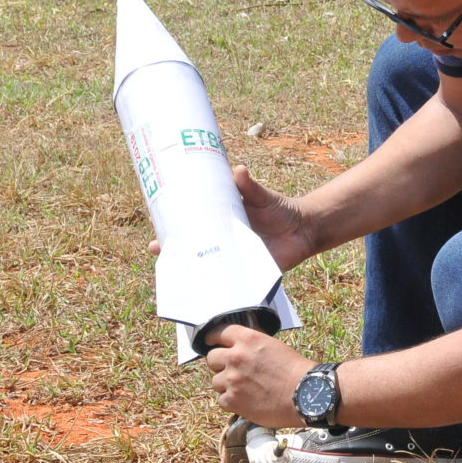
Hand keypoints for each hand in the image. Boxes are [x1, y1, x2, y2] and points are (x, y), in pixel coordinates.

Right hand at [146, 165, 316, 271]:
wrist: (304, 230)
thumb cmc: (280, 210)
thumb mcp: (262, 197)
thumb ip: (250, 187)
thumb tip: (238, 170)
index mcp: (222, 221)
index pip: (192, 225)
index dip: (174, 228)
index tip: (157, 228)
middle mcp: (223, 241)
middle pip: (193, 248)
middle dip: (174, 251)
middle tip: (157, 249)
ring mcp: (233, 258)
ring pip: (207, 267)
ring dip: (191, 272)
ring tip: (174, 274)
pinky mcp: (246, 272)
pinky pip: (229, 282)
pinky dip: (216, 287)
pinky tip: (203, 292)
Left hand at [203, 324, 312, 426]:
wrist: (305, 395)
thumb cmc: (295, 371)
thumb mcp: (273, 346)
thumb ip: (252, 345)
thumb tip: (240, 347)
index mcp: (247, 339)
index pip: (219, 332)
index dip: (214, 338)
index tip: (211, 342)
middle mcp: (236, 357)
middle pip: (212, 358)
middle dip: (220, 364)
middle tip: (232, 371)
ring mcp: (232, 379)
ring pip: (215, 381)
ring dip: (226, 385)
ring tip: (243, 389)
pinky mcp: (232, 400)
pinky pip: (222, 400)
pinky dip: (231, 402)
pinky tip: (245, 402)